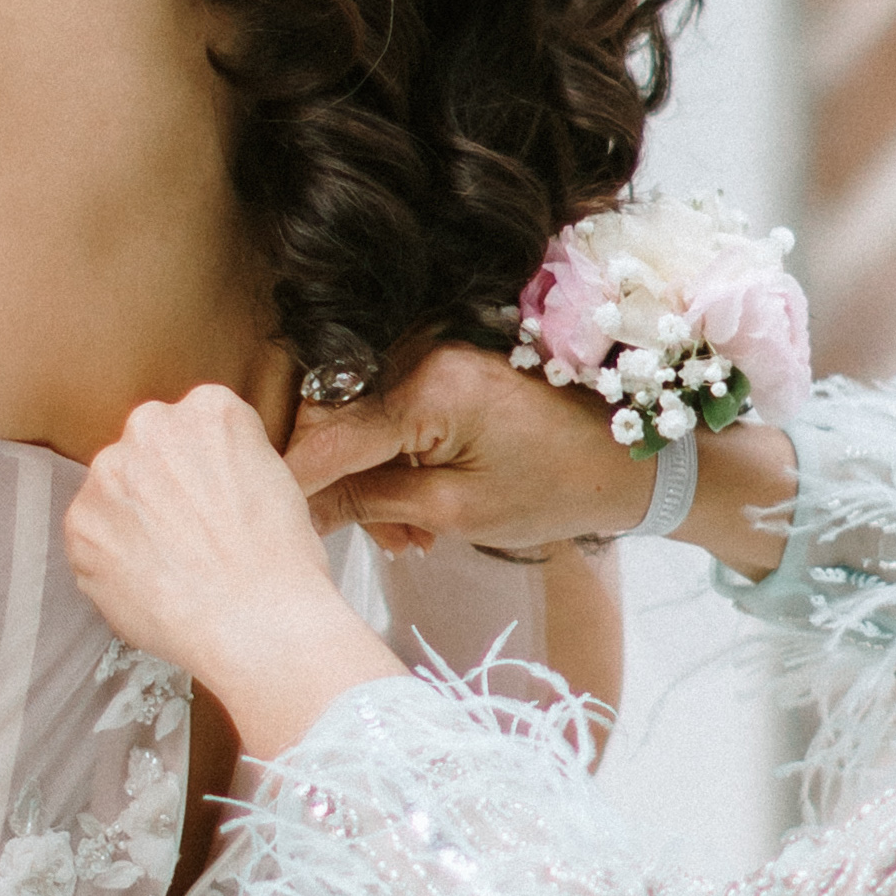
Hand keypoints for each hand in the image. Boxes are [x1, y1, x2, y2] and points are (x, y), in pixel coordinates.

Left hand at [68, 388, 400, 758]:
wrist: (258, 622)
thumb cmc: (280, 564)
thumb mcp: (275, 479)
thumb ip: (226, 460)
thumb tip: (198, 478)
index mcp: (208, 407)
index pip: (191, 425)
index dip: (201, 469)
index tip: (208, 498)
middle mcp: (151, 426)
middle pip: (145, 451)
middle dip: (159, 487)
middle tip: (188, 535)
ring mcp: (109, 473)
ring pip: (113, 493)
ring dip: (131, 521)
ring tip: (171, 566)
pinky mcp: (80, 524)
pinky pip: (91, 538)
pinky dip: (111, 561)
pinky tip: (150, 583)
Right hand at [290, 345, 643, 552]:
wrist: (626, 463)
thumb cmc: (555, 489)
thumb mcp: (455, 510)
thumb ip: (370, 502)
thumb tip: (301, 508)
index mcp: (428, 386)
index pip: (331, 435)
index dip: (294, 483)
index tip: (270, 522)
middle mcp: (422, 355)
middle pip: (336, 421)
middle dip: (339, 487)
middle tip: (376, 540)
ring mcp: (433, 357)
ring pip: (360, 424)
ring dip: (369, 484)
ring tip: (410, 536)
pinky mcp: (444, 370)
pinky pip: (390, 417)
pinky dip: (392, 465)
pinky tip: (418, 511)